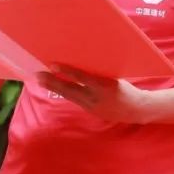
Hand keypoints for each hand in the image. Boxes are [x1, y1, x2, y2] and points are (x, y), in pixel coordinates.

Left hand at [36, 64, 150, 122]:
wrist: (135, 110)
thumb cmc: (125, 88)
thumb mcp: (113, 77)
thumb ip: (97, 72)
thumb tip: (80, 62)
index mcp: (104, 86)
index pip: (81, 78)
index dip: (66, 71)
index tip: (52, 65)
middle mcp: (95, 98)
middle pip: (69, 90)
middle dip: (52, 82)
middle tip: (38, 75)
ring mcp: (91, 106)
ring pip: (69, 96)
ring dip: (54, 87)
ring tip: (41, 80)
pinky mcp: (90, 111)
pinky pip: (74, 100)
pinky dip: (64, 93)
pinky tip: (54, 87)